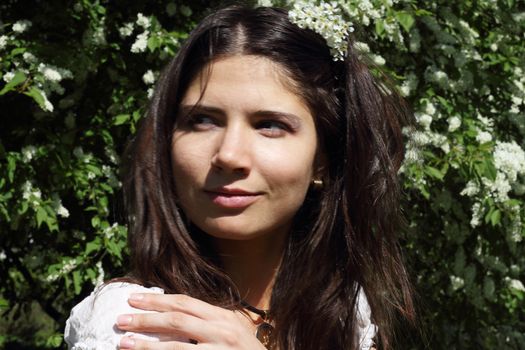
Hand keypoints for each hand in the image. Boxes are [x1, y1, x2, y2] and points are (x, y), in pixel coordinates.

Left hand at [116, 293, 267, 349]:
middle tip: (121, 319)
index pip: (185, 303)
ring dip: (147, 346)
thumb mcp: (231, 329)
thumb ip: (208, 320)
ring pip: (176, 348)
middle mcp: (222, 332)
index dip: (157, 300)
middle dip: (146, 319)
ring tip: (124, 343)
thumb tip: (172, 312)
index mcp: (223, 317)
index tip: (133, 299)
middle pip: (176, 321)